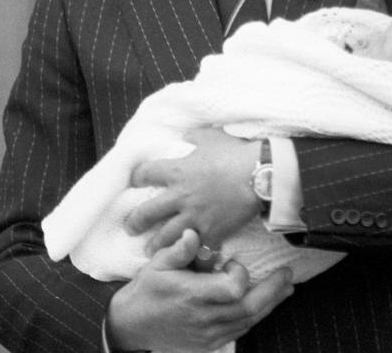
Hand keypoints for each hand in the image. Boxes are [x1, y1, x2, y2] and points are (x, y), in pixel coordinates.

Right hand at [106, 228, 293, 351]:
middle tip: (288, 275)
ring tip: (286, 288)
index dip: (239, 275)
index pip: (232, 290)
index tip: (231, 261)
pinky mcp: (209, 343)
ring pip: (248, 321)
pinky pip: (239, 330)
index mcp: (192, 296)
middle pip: (248, 308)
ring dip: (270, 304)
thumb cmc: (147, 290)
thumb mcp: (157, 264)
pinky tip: (265, 305)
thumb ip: (178, 250)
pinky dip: (256, 317)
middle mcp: (204, 318)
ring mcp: (208, 334)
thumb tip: (194, 233)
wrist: (133, 326)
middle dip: (273, 291)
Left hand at [126, 127, 260, 250]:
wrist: (260, 175)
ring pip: (164, 238)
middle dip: (134, 222)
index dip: (136, 178)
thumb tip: (185, 138)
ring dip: (154, 244)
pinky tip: (182, 256)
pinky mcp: (210, 233)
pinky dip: (186, 253)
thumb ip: (193, 138)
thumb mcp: (210, 137)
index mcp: (177, 171)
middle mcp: (179, 197)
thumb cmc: (235, 153)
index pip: (144, 174)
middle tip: (130, 227)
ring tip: (150, 249)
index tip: (136, 182)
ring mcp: (193, 218)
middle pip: (145, 214)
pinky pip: (192, 249)